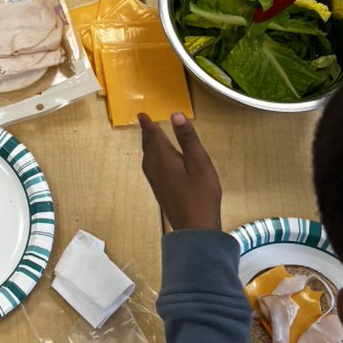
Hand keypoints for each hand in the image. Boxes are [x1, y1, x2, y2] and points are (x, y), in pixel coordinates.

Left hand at [138, 113, 221, 230]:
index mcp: (162, 157)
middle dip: (147, 133)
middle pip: (148, 146)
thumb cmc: (200, 192)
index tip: (142, 115)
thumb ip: (187, 138)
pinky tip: (160, 161)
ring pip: (148, 157)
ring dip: (149, 145)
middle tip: (146, 123)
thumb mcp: (199, 161)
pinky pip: (152, 166)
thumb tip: (175, 115)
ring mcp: (155, 180)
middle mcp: (154, 167)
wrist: (194, 227)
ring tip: (152, 138)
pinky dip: (153, 156)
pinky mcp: (159, 190)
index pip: (152, 135)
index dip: (148, 124)